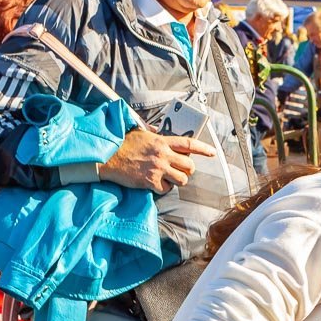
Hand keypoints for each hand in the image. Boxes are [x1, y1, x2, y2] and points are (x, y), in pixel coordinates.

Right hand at [98, 128, 215, 191]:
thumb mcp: (140, 132)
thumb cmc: (123, 144)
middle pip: (190, 166)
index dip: (203, 149)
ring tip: (169, 178)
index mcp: (162, 142)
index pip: (189, 144)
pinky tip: (156, 184)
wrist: (107, 157)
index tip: (213, 153)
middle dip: (189, 169)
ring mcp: (157, 169)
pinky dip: (163, 189)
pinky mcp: (150, 182)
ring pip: (182, 180)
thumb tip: (161, 130)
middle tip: (181, 170)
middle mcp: (163, 155)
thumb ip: (154, 133)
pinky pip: (166, 189)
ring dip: (178, 180)